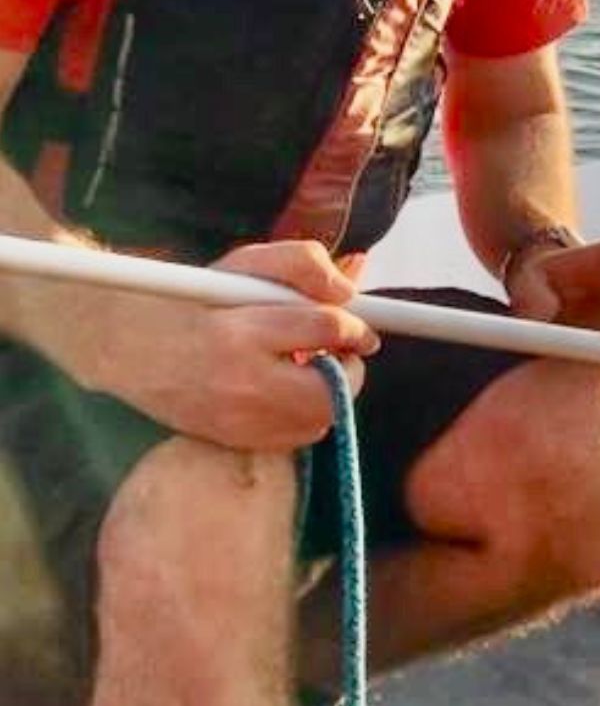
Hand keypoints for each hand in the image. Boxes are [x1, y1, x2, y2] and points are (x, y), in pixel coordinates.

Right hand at [60, 240, 378, 452]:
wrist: (130, 347)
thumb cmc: (198, 300)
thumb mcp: (247, 265)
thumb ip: (302, 264)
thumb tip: (346, 292)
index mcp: (241, 330)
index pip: (324, 328)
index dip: (355, 328)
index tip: (362, 329)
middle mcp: (239, 382)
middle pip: (330, 391)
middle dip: (350, 371)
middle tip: (346, 354)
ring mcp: (234, 420)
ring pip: (317, 421)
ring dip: (332, 395)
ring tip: (317, 370)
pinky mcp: (230, 441)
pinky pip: (293, 438)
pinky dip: (305, 415)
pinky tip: (292, 392)